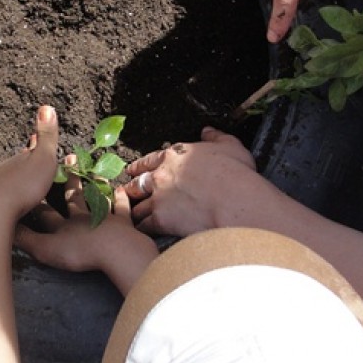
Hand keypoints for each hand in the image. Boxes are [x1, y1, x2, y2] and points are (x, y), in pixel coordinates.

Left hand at [0, 105, 59, 222]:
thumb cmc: (24, 185)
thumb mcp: (43, 159)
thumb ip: (46, 136)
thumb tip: (46, 106)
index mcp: (20, 158)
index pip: (31, 147)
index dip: (37, 143)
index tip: (37, 137)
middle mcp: (6, 168)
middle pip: (19, 162)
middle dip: (27, 160)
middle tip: (34, 158)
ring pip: (10, 177)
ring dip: (19, 177)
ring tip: (26, 179)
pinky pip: (5, 195)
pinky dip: (11, 193)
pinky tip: (13, 199)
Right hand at [16, 164, 156, 293]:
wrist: (114, 251)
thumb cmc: (79, 252)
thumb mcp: (45, 249)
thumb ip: (26, 240)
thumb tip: (5, 229)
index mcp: (63, 225)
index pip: (46, 212)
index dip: (38, 202)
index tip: (32, 185)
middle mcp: (82, 216)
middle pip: (74, 196)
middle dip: (70, 180)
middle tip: (69, 158)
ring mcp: (104, 218)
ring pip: (98, 198)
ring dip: (95, 185)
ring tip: (94, 173)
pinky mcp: (123, 224)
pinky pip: (122, 209)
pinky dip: (121, 199)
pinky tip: (120, 191)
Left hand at [124, 126, 258, 235]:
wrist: (235, 201)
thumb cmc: (236, 174)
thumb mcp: (230, 146)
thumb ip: (216, 137)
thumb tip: (208, 131)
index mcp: (175, 156)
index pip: (149, 160)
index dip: (140, 166)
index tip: (134, 170)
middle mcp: (161, 175)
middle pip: (137, 182)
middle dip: (131, 188)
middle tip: (126, 192)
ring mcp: (158, 198)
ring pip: (136, 205)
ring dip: (133, 210)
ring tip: (129, 214)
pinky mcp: (160, 219)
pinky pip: (143, 225)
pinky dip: (141, 228)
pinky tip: (140, 231)